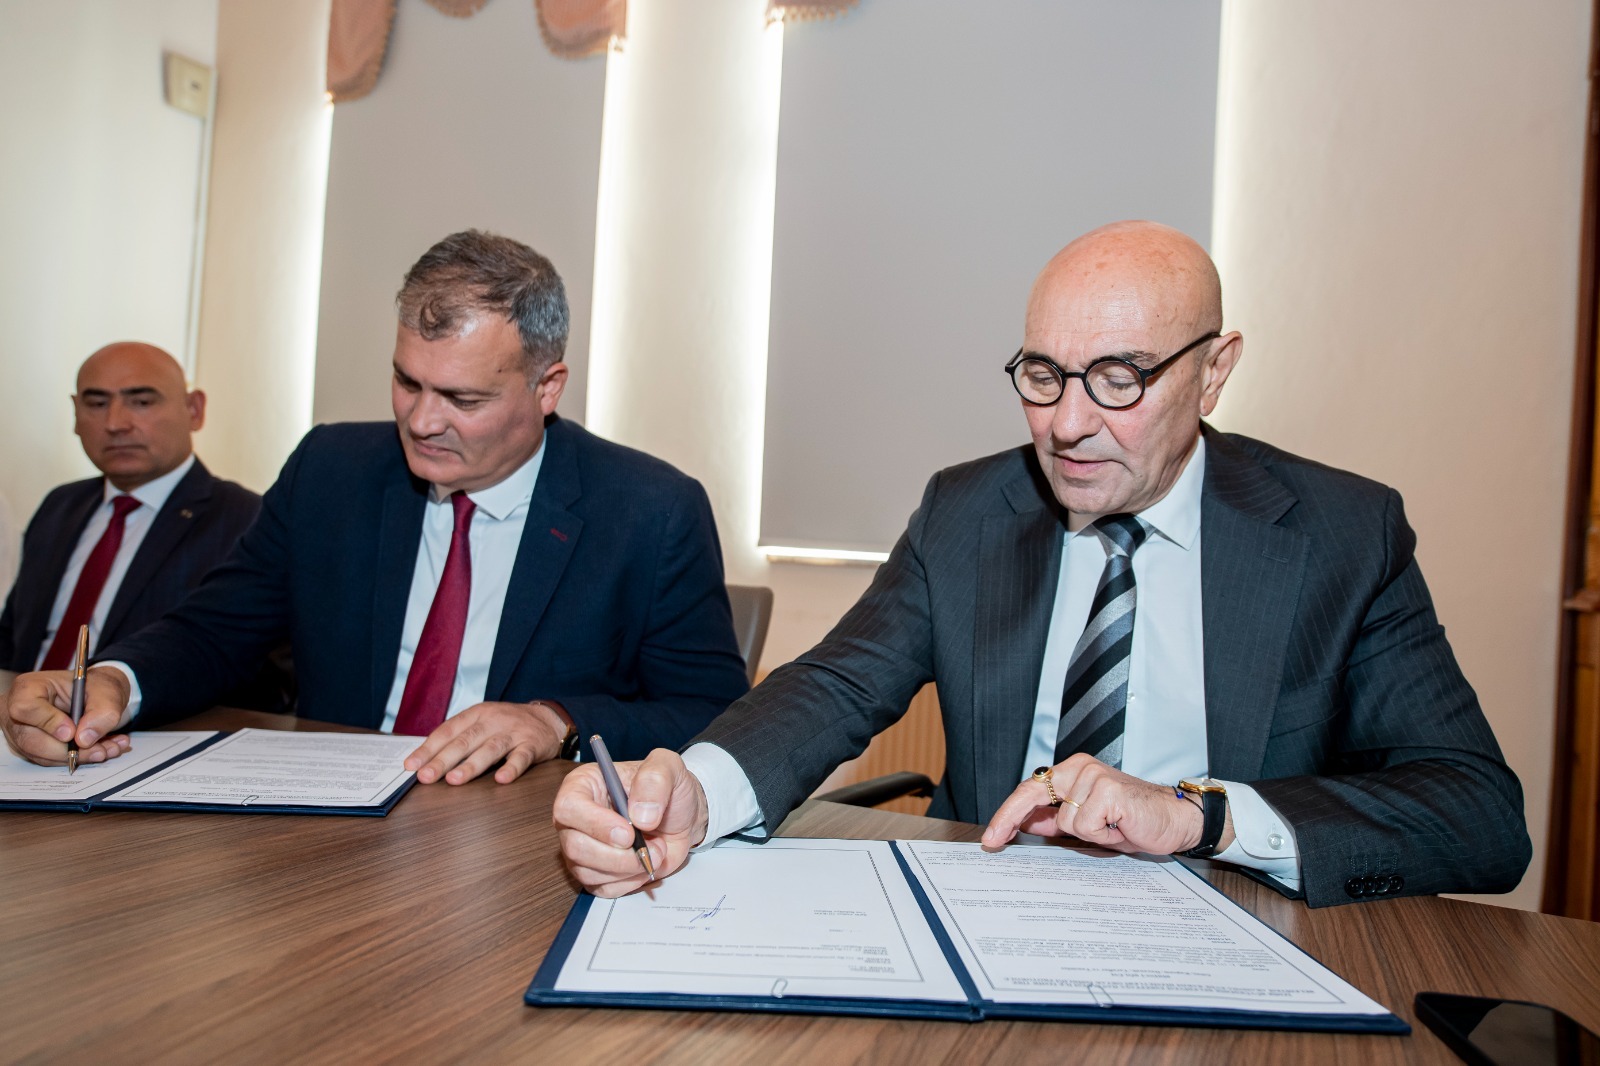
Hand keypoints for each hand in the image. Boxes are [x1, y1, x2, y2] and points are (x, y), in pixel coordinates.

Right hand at [2, 667, 132, 765]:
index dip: (49, 723)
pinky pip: (52, 760)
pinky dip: (79, 758)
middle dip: (69, 750)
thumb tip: (84, 740)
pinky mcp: (32, 749)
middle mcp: (18, 713)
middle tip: (101, 750)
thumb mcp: (106, 689)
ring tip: (109, 749)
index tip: (72, 732)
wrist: (94, 695)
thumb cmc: (94, 687)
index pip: (26, 708)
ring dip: (79, 757)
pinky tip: (102, 750)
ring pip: (43, 756)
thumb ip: (101, 710)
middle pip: (32, 740)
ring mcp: (22, 733)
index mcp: (29, 688)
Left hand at [403, 700, 565, 784]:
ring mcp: (514, 732)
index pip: (447, 731)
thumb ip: (459, 737)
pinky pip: (521, 757)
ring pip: (490, 748)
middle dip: (443, 760)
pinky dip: (511, 768)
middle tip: (426, 777)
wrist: (549, 718)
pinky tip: (501, 779)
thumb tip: (426, 761)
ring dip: (472, 765)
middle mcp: (493, 720)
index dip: (428, 748)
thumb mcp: (482, 722)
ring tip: (455, 780)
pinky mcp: (533, 744)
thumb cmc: (507, 725)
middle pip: (465, 740)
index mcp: (476, 714)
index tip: (411, 766)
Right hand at [554, 748, 709, 896]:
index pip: (569, 807)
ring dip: (628, 868)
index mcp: (585, 785)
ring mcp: (583, 848)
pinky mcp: (596, 872)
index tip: (628, 833)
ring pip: (588, 872)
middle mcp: (577, 819)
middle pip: (575, 847)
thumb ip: (654, 780)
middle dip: (616, 855)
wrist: (682, 816)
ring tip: (655, 850)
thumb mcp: (668, 767)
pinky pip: (603, 888)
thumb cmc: (668, 788)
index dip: (595, 824)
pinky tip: (645, 864)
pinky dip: (630, 881)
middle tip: (648, 847)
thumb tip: (639, 815)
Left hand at [981, 754, 1233, 855]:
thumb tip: (1026, 825)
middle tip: (994, 841)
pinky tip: (1119, 827)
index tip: (992, 836)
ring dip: (1087, 834)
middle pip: (1032, 795)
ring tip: (1111, 828)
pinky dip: (1102, 835)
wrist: (1175, 821)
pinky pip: (1085, 826)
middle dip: (1010, 819)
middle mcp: (1080, 768)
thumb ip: (1057, 820)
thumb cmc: (1134, 821)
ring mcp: (1093, 776)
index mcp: (1073, 771)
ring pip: (1064, 821)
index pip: (1031, 790)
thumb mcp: (1088, 822)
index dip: (1007, 814)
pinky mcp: (1107, 790)